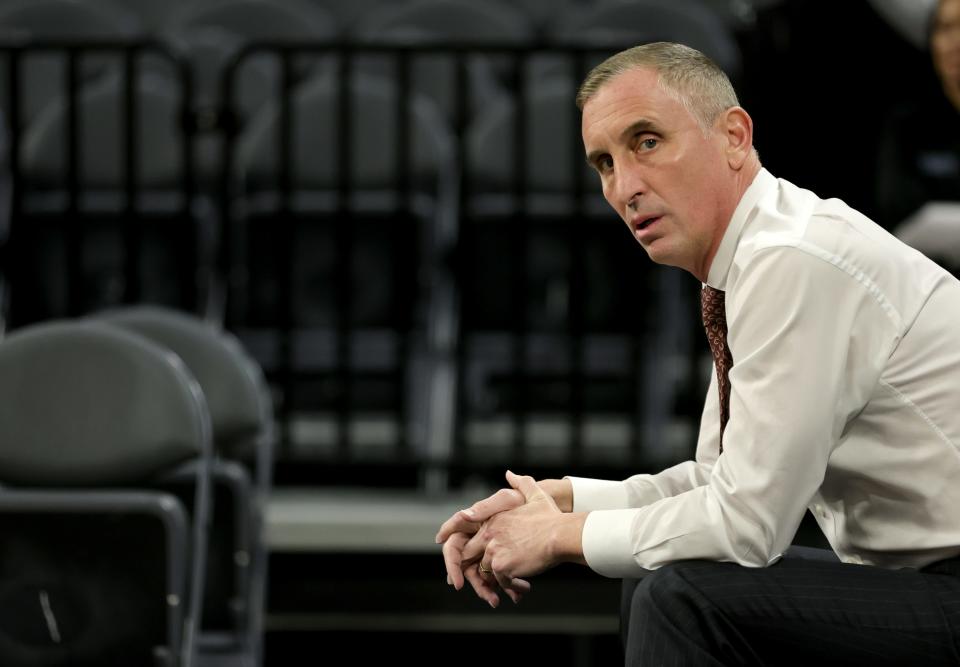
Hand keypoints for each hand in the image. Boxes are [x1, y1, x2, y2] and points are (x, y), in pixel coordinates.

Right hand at [436, 486, 525, 603]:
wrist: (545, 513)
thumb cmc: (523, 502)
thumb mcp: (505, 500)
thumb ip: (484, 508)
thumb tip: (464, 514)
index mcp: (471, 525)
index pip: (453, 545)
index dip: (451, 563)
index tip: (454, 581)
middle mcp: (476, 540)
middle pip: (465, 566)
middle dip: (473, 582)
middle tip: (484, 595)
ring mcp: (488, 552)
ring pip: (481, 575)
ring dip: (488, 589)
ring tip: (498, 600)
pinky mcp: (502, 560)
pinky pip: (498, 576)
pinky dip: (506, 586)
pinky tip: (516, 594)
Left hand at [462, 471, 584, 587]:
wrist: (560, 535)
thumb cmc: (551, 517)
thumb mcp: (535, 494)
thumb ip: (521, 483)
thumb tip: (509, 474)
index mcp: (493, 520)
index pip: (475, 538)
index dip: (477, 551)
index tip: (480, 561)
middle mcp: (489, 534)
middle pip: (472, 556)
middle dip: (479, 569)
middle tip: (492, 580)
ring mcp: (494, 549)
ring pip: (487, 571)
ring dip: (499, 580)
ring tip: (517, 584)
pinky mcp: (501, 565)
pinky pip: (500, 582)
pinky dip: (512, 587)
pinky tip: (525, 586)